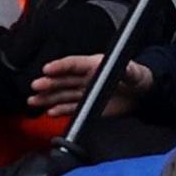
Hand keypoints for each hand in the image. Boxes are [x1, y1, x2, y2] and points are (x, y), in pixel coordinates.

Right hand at [27, 54, 151, 117]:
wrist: (142, 94)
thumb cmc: (137, 77)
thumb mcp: (134, 71)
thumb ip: (127, 70)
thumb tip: (125, 67)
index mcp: (94, 65)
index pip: (74, 64)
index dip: (60, 66)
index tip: (47, 69)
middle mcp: (86, 77)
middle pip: (63, 79)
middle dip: (48, 82)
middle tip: (36, 86)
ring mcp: (85, 91)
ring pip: (62, 94)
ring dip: (48, 97)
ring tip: (34, 100)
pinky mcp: (88, 105)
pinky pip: (70, 107)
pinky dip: (59, 110)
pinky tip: (49, 111)